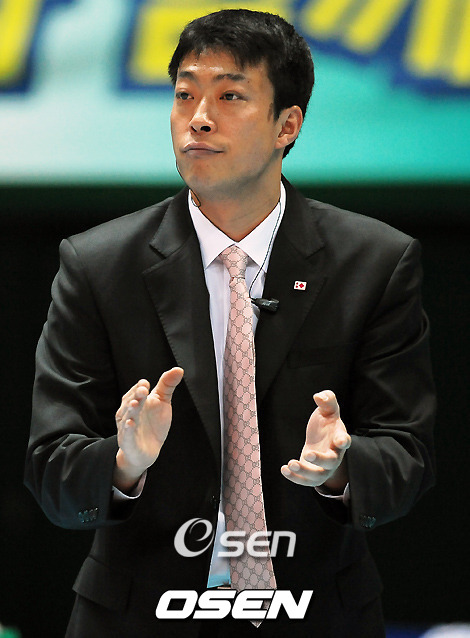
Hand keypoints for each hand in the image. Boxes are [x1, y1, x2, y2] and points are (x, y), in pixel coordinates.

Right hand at [114, 367, 183, 490]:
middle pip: (131, 402)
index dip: (140, 387)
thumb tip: (179, 369)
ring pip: (127, 417)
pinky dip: (128, 429)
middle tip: (143, 390)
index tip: (146, 384)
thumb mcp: (162, 402)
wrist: (148, 451)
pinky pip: (127, 435)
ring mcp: (127, 427)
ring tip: (135, 404)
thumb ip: (167, 385)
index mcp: (136, 401)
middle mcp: (128, 412)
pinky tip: (130, 423)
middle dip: (136, 396)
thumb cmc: (153, 423)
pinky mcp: (128, 442)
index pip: (136, 391)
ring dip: (130, 411)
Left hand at [281, 390, 350, 491]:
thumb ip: (327, 400)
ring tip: (291, 463)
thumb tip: (319, 396)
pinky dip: (295, 478)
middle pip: (331, 461)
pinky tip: (284, 469)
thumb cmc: (326, 424)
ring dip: (304, 471)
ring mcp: (324, 467)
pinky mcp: (312, 475)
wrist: (321, 441)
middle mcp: (334, 455)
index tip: (342, 441)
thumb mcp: (327, 410)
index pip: (344, 440)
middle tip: (308, 454)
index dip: (344, 441)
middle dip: (320, 460)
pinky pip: (306, 481)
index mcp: (339, 438)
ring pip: (318, 475)